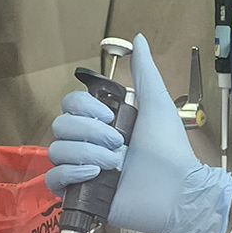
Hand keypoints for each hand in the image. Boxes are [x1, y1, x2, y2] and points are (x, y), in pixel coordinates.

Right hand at [45, 34, 231, 232]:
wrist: (177, 190)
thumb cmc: (170, 150)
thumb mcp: (157, 105)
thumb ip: (145, 72)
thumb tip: (138, 39)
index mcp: (104, 123)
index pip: (70, 105)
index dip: (84, 108)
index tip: (110, 116)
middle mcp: (91, 144)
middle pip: (60, 125)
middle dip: (89, 132)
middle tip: (118, 142)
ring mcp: (84, 169)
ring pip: (57, 150)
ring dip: (85, 153)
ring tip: (113, 163)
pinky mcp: (81, 193)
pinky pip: (53, 179)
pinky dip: (70, 173)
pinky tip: (94, 174)